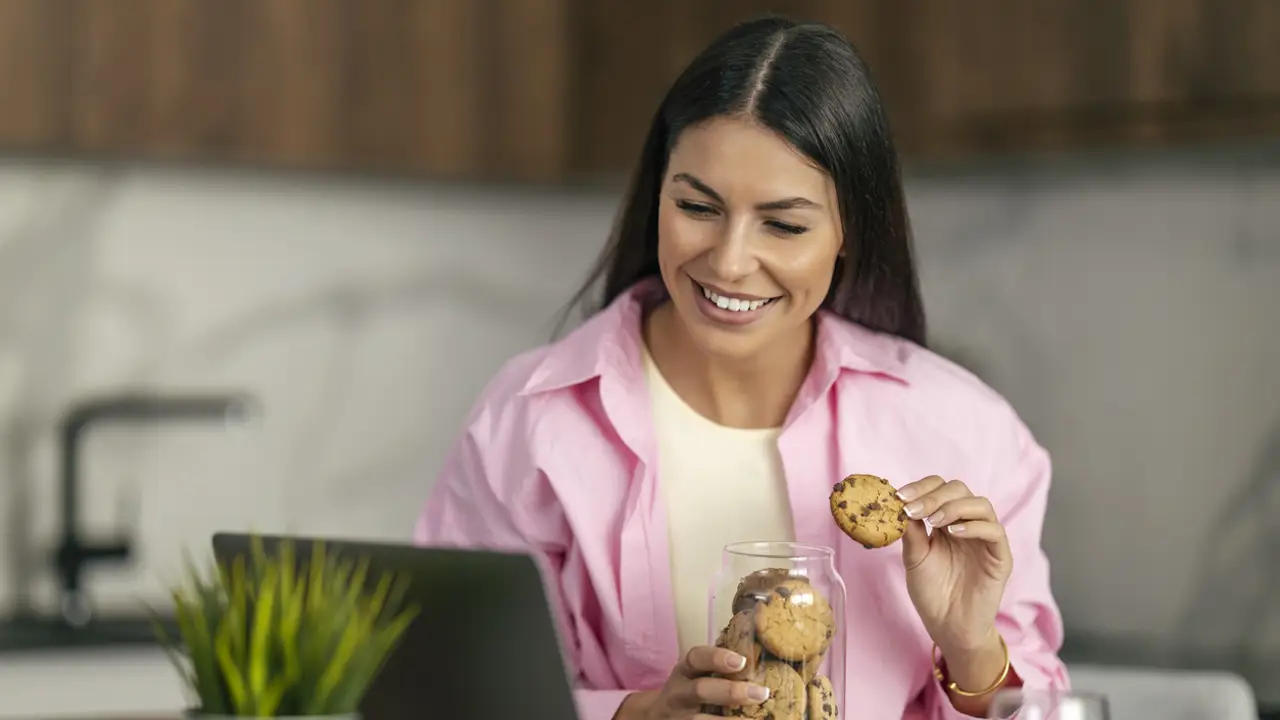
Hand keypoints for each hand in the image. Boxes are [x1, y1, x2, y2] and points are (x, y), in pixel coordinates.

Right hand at [614, 646, 769, 718]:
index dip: (717, 658)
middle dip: (732, 692)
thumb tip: (760, 660)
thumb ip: (718, 668)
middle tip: (761, 693)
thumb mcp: (694, 676)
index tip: (741, 661)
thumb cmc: (689, 692)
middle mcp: (679, 693)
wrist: (659, 717)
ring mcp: (679, 717)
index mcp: (684, 671)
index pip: (695, 658)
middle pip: (701, 690)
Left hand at [898, 476, 1010, 659]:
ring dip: (953, 506)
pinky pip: (994, 531)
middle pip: (959, 489)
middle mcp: (967, 525)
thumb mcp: (914, 558)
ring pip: (980, 504)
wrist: (948, 627)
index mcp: (946, 522)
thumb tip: (900, 505)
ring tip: (933, 520)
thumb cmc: (932, 594)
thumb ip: (911, 532)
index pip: (939, 489)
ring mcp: (986, 539)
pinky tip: (952, 533)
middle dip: (933, 495)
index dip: (921, 487)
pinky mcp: (1000, 557)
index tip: (900, 497)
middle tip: (912, 508)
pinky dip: (973, 526)